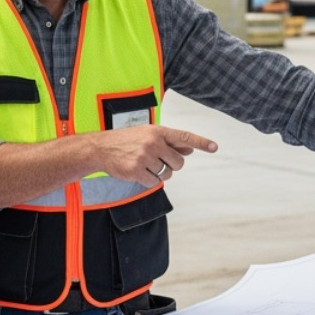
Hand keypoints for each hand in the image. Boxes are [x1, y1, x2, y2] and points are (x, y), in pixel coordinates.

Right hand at [84, 125, 217, 188]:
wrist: (100, 148)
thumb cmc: (126, 140)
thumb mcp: (148, 135)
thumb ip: (169, 142)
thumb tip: (189, 149)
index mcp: (157, 131)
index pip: (184, 137)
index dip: (200, 142)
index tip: (214, 147)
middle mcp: (153, 142)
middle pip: (179, 162)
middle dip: (172, 165)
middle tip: (158, 161)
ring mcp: (145, 157)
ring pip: (167, 173)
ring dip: (160, 173)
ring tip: (145, 165)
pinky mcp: (137, 171)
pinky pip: (154, 182)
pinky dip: (149, 180)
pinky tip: (138, 172)